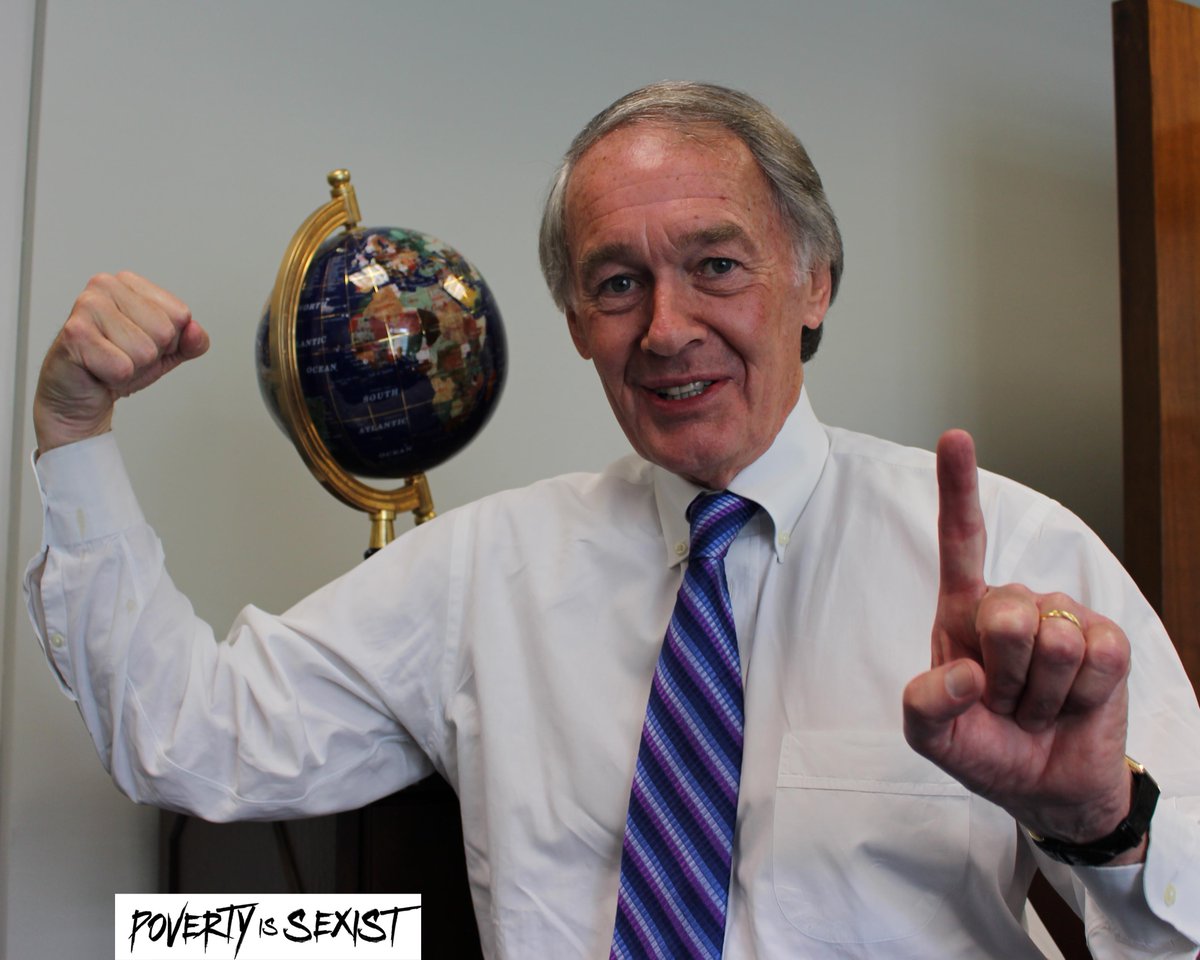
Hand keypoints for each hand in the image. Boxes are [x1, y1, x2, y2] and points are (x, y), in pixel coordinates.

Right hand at [34, 272, 208, 452]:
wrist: (79, 393)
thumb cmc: (117, 364)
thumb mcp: (166, 353)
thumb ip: (191, 342)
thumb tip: (196, 331)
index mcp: (129, 282)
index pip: (181, 315)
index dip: (169, 340)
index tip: (141, 342)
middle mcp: (106, 286)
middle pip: (165, 332)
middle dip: (149, 355)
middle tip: (122, 354)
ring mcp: (87, 306)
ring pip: (145, 351)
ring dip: (131, 367)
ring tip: (109, 360)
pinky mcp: (75, 333)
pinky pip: (122, 367)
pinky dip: (114, 378)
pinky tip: (97, 368)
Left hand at [903, 430, 1139, 858]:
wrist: (1046, 787)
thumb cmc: (982, 749)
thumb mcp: (932, 737)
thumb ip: (925, 705)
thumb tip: (964, 673)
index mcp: (962, 613)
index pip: (959, 543)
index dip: (959, 489)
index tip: (956, 437)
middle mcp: (1013, 604)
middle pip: (1006, 613)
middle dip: (1004, 675)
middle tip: (1004, 700)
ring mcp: (1063, 618)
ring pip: (1053, 641)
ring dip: (1041, 693)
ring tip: (1035, 706)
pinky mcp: (1108, 642)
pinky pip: (1100, 658)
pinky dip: (1081, 697)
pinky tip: (1071, 705)